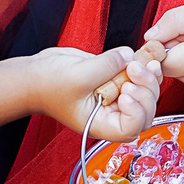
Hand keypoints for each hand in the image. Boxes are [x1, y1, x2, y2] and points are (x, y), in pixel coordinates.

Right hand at [30, 46, 163, 142]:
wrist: (35, 74)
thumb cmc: (47, 85)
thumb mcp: (78, 75)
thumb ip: (108, 65)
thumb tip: (130, 55)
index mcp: (101, 123)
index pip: (131, 127)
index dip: (136, 110)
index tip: (127, 90)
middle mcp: (111, 114)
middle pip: (145, 111)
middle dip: (146, 90)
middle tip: (136, 68)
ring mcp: (115, 97)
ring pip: (145, 95)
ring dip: (148, 77)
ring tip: (140, 60)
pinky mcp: (114, 81)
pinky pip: (138, 78)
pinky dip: (143, 68)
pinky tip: (140, 56)